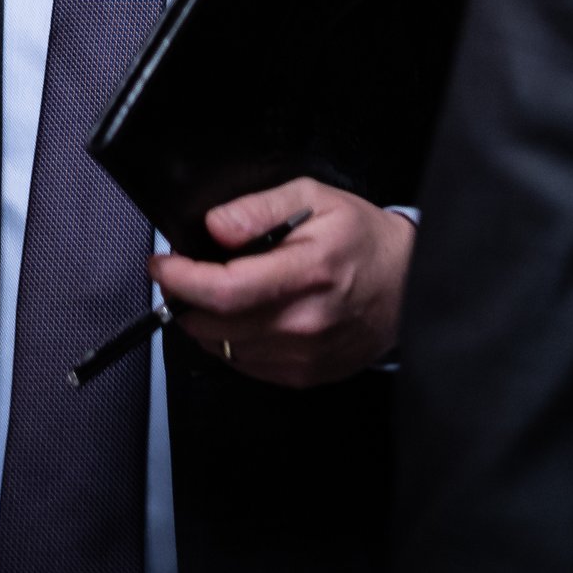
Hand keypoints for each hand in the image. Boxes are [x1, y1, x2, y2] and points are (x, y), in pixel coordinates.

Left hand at [148, 179, 414, 389]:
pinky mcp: (303, 375)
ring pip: (223, 347)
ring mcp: (304, 355)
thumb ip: (258, 209)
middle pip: (214, 324)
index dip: (181, 279)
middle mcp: (304, 322)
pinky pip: (244, 363)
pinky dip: (231, 339)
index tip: (163, 264)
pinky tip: (245, 314)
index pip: (224, 290)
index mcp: (307, 273)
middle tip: (182, 273)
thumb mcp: (313, 197)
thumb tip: (215, 226)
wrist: (409, 284)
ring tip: (216, 290)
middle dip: (183, 298)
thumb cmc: (363, 240)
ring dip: (205, 321)